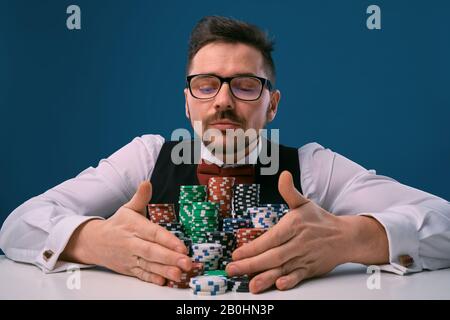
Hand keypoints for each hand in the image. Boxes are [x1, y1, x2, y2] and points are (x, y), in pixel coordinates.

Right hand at [61, 181, 191, 285]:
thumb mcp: (128, 208)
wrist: (93, 242)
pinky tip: (163, 282)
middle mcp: (132, 243)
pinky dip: (152, 279)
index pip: (153, 234)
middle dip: (170, 258)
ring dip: (165, 271)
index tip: (182, 246)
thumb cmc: (117, 224)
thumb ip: (140, 197)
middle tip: (187, 262)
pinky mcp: (129, 269)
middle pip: (152, 252)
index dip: (168, 241)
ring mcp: (130, 258)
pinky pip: (141, 275)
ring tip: (180, 274)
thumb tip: (147, 183)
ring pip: (149, 266)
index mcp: (134, 227)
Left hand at [225, 171, 348, 292]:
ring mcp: (304, 257)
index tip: (237, 254)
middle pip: (272, 256)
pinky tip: (279, 285)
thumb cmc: (320, 220)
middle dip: (251, 264)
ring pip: (282, 269)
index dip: (253, 247)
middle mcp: (298, 243)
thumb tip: (284, 175)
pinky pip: (299, 277)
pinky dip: (290, 281)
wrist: (346, 237)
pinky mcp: (310, 270)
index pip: (270, 238)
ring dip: (266, 278)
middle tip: (232, 270)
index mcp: (294, 226)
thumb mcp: (304, 203)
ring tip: (251, 285)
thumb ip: (289, 191)